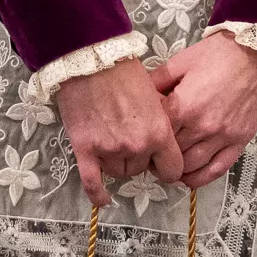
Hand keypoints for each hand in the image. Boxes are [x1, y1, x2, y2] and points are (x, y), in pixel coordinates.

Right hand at [53, 56, 184, 207]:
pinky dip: (97, 194)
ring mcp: (110, 149)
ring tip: (109, 139)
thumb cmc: (124, 70)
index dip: (165, 167)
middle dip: (136, 158)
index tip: (158, 161)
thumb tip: (161, 138)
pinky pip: (92, 181)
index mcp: (159, 132)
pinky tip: (102, 200)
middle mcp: (137, 146)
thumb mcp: (154, 93)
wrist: (90, 57)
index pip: (172, 170)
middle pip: (140, 170)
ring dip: (116, 162)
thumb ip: (160, 120)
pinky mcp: (85, 148)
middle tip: (127, 136)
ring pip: (118, 172)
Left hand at [155, 34, 256, 185]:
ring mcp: (223, 137)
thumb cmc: (221, 54)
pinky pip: (217, 169)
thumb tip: (140, 95)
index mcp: (184, 105)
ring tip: (166, 165)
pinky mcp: (240, 142)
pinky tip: (188, 177)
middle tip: (150, 152)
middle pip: (172, 152)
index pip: (156, 133)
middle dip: (157, 154)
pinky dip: (200, 178)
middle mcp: (202, 126)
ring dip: (176, 170)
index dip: (146, 136)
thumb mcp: (182, 60)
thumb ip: (158, 80)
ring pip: (191, 166)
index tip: (142, 135)